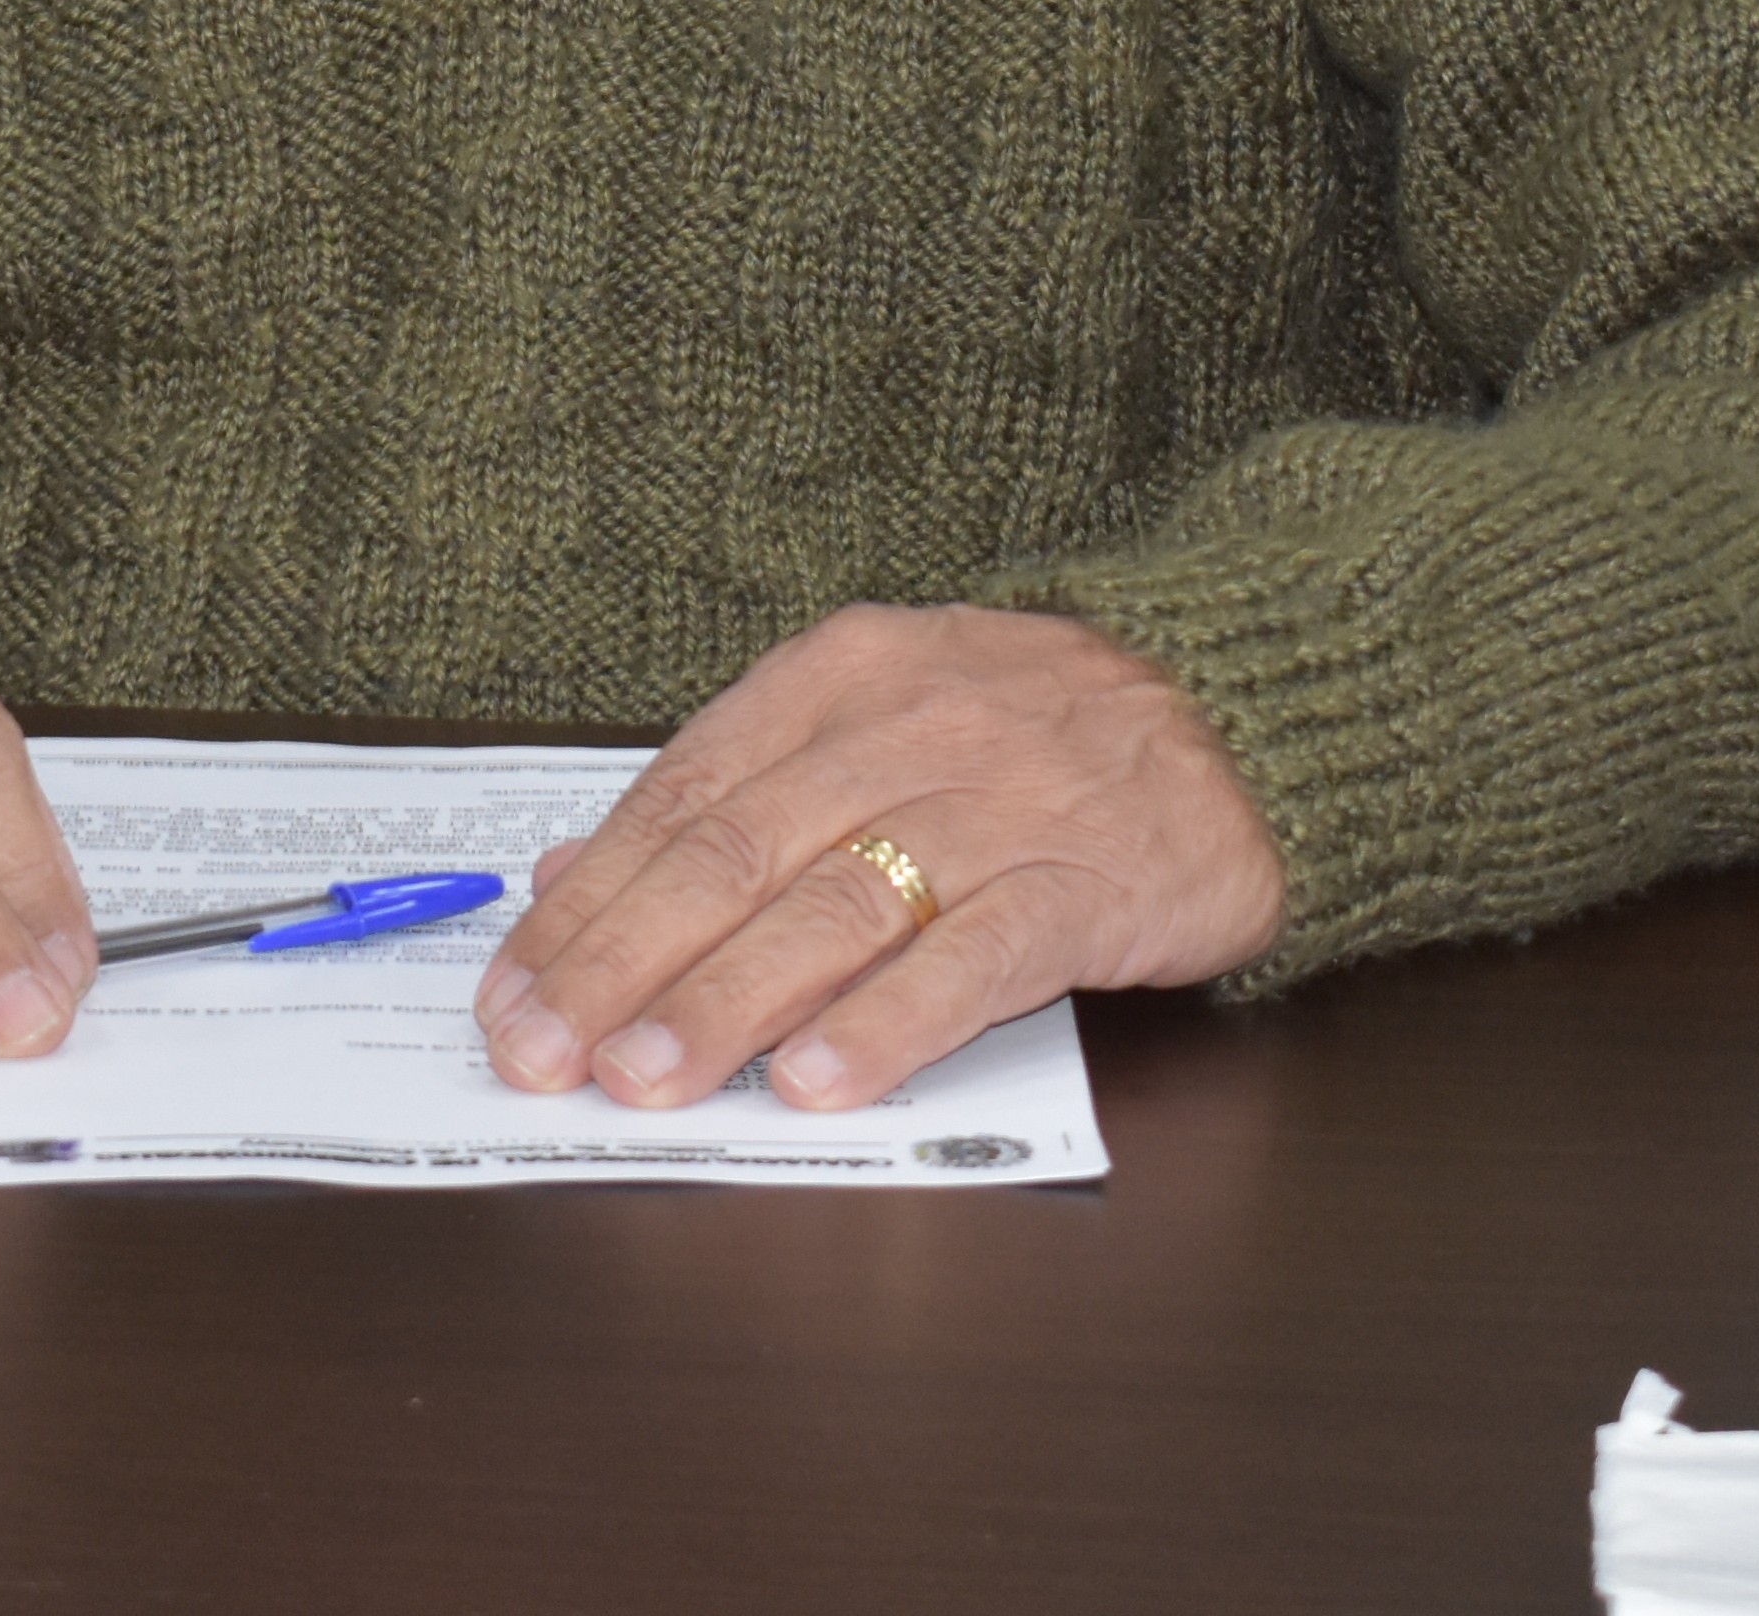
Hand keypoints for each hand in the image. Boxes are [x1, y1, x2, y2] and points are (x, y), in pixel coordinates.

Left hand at [476, 605, 1279, 1114]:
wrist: (1246, 712)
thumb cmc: (1037, 733)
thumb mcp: (875, 717)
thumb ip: (734, 789)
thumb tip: (575, 868)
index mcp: (837, 676)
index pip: (678, 796)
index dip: (585, 905)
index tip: (512, 993)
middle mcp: (906, 726)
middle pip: (734, 853)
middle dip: (621, 965)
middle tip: (546, 1056)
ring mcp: (1000, 802)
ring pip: (834, 905)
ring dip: (726, 1004)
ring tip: (646, 1082)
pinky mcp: (1088, 879)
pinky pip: (974, 956)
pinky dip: (889, 1020)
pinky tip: (820, 1082)